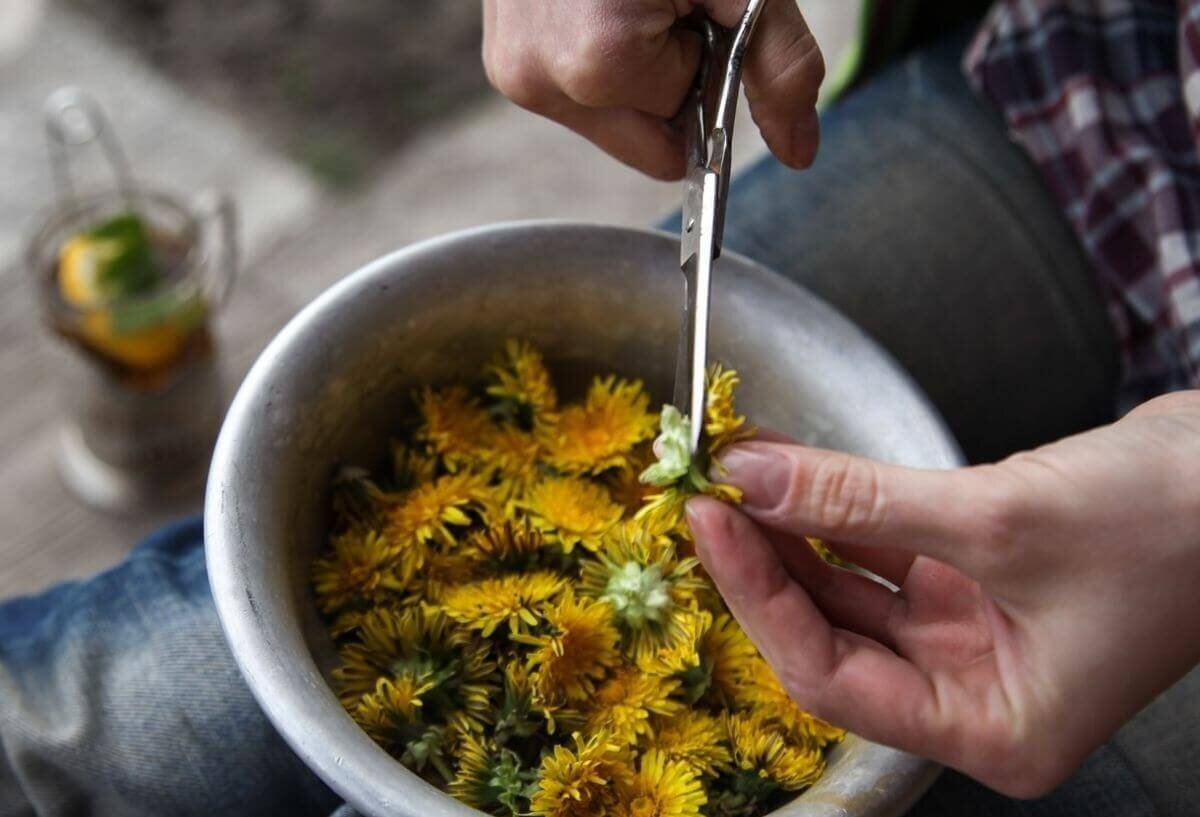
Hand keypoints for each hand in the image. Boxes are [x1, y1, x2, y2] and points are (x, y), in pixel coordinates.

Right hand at [481, 0, 824, 178]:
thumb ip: (777, 67)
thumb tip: (800, 151)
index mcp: (596, 65)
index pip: (677, 136)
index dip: (701, 76)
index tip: (699, 20)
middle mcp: (538, 79)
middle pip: (637, 138)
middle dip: (665, 81)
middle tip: (665, 4)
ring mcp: (510, 68)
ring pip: (606, 113)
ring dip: (632, 67)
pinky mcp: (501, 55)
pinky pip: (574, 86)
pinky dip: (599, 53)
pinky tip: (602, 1)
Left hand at [687, 391, 1199, 796]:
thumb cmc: (1175, 526)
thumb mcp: (997, 517)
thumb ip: (859, 501)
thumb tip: (754, 478)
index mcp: (993, 728)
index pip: (831, 677)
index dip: (760, 598)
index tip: (713, 525)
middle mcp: (976, 693)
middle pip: (831, 634)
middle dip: (766, 562)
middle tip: (712, 495)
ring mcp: (973, 635)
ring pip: (851, 589)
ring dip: (794, 530)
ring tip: (741, 474)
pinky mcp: (975, 580)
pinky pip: (883, 550)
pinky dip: (838, 510)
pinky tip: (793, 469)